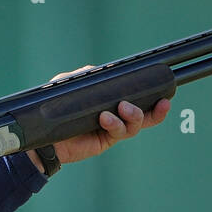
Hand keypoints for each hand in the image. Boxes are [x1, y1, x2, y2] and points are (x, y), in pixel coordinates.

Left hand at [26, 65, 172, 171]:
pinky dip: (115, 124)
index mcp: (111, 101)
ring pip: (135, 125)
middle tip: (159, 103)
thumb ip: (85, 76)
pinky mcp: (105, 141)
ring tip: (124, 108)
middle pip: (145, 115)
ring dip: (134, 115)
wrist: (45, 135)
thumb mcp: (68, 84)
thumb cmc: (54, 108)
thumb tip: (99, 70)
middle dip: (155, 111)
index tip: (165, 96)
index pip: (137, 99)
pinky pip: (118, 132)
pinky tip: (106, 118)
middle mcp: (115, 115)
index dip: (154, 99)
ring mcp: (111, 129)